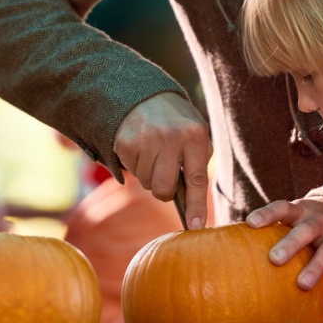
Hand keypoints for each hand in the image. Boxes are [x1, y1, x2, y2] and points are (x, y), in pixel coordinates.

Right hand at [114, 92, 211, 228]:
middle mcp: (171, 137)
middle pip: (164, 189)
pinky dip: (136, 164)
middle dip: (164, 190)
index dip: (197, 207)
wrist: (145, 94)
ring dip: (149, 174)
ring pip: (146, 183)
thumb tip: (192, 203)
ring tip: (154, 152)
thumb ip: (197, 161)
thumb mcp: (195, 132)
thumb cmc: (176, 121)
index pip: (197, 179)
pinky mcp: (125, 142)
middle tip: (165, 173)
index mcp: (195, 135)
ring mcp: (147, 140)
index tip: (197, 228)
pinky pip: (131, 171)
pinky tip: (141, 146)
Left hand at [246, 197, 322, 322]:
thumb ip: (274, 227)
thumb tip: (238, 250)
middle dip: (291, 243)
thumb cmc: (308, 220)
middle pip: (305, 230)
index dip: (267, 214)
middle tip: (275, 258)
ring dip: (315, 268)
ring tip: (302, 285)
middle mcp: (319, 221)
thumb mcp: (295, 215)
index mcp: (300, 211)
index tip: (250, 222)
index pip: (282, 208)